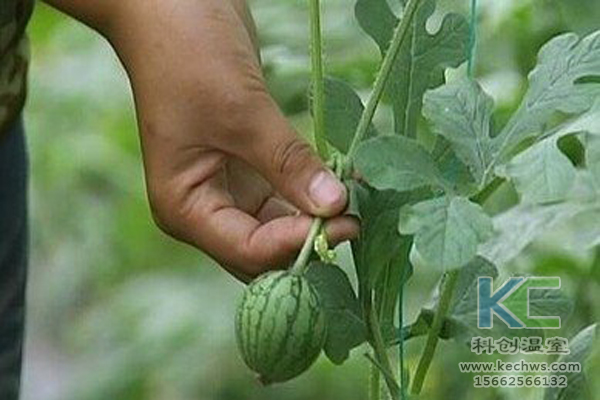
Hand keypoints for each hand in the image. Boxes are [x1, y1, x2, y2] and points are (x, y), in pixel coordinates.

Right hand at [97, 0, 357, 279]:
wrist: (173, 5)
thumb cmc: (189, 55)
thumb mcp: (241, 112)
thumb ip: (288, 163)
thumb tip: (335, 206)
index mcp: (185, 207)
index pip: (246, 249)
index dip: (295, 245)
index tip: (343, 224)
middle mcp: (204, 206)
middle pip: (263, 248)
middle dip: (307, 239)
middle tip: (355, 221)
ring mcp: (227, 187)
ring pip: (279, 225)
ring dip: (315, 218)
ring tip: (356, 201)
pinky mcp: (249, 165)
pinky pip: (285, 193)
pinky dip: (312, 192)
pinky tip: (345, 182)